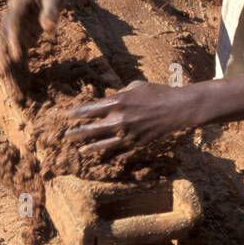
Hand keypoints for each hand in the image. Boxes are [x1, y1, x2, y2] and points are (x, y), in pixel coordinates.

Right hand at [0, 0, 64, 104]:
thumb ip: (51, 11)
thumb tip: (49, 27)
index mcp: (16, 7)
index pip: (11, 25)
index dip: (13, 40)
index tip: (16, 55)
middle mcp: (8, 21)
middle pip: (2, 43)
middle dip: (5, 62)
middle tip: (8, 79)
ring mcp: (11, 32)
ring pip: (5, 55)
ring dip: (9, 73)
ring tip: (15, 93)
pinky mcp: (19, 40)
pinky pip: (15, 58)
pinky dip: (17, 72)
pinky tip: (20, 88)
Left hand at [64, 81, 204, 156]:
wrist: (178, 109)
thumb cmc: (158, 93)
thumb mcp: (136, 87)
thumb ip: (120, 95)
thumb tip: (110, 101)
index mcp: (118, 102)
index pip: (89, 109)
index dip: (76, 113)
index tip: (66, 116)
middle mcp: (119, 119)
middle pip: (91, 129)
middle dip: (76, 133)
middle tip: (65, 136)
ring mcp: (128, 134)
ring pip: (103, 144)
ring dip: (89, 148)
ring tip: (80, 151)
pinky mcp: (137, 144)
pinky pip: (120, 152)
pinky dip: (110, 155)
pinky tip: (104, 157)